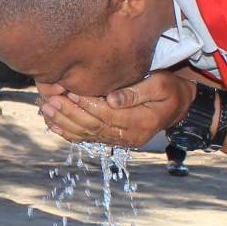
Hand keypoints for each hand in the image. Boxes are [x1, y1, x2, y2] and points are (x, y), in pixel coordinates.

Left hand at [35, 71, 195, 147]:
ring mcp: (122, 140)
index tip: (69, 91)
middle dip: (69, 113)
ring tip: (46, 110)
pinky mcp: (115, 140)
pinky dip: (71, 133)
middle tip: (50, 101)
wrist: (180, 108)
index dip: (87, 103)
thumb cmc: (171, 90)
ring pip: (88, 135)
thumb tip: (112, 99)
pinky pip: (90, 139)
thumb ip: (137, 91)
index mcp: (141, 121)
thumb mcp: (162, 84)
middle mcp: (129, 135)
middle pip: (93, 126)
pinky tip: (54, 125)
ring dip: (65, 123)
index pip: (108, 113)